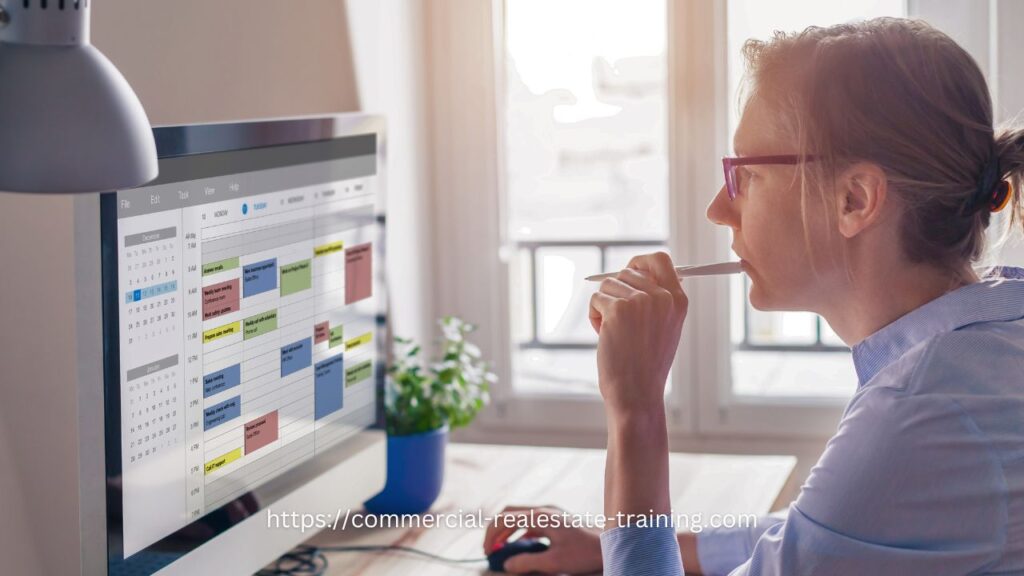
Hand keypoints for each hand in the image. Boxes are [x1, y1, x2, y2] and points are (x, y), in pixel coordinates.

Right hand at [483, 505, 602, 574]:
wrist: (613, 543)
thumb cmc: (586, 552)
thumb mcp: (555, 562)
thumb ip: (528, 563)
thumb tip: (507, 563)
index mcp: (541, 516)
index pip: (505, 518)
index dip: (491, 534)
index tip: (487, 551)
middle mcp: (544, 510)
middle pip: (510, 513)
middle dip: (496, 530)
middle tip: (489, 549)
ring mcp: (551, 513)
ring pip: (520, 517)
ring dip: (507, 531)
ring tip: (501, 549)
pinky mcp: (557, 520)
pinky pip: (531, 522)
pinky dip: (520, 533)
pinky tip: (521, 547)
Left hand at [588, 252, 687, 418]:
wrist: (637, 393)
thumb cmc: (646, 364)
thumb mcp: (664, 328)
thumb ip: (657, 299)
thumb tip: (634, 271)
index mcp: (678, 300)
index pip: (660, 260)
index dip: (640, 262)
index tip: (629, 271)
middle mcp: (662, 297)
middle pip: (627, 272)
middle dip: (616, 293)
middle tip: (619, 321)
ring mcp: (640, 302)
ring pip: (608, 285)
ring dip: (604, 307)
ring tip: (615, 333)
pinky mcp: (617, 309)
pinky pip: (596, 299)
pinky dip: (594, 317)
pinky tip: (605, 337)